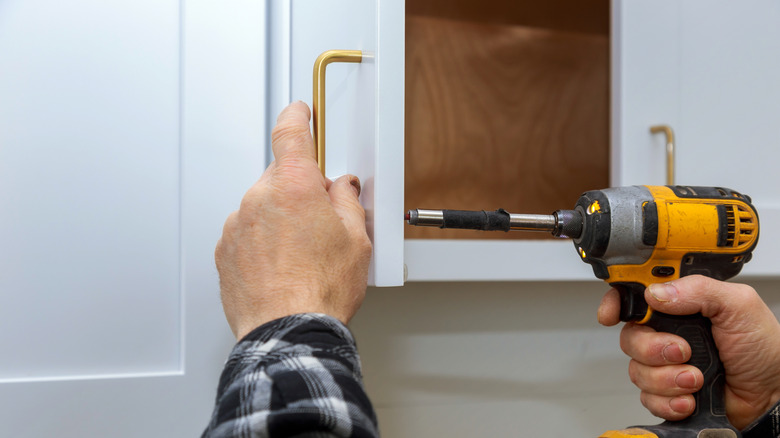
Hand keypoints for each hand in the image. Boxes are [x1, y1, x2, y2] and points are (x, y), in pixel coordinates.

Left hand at [215, 101, 371, 339]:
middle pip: (281, 177)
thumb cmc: (320, 291)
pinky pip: (247, 232)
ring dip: (281, 219)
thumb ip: (347, 201)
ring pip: (264, 206)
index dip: (297, 116)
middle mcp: (259, 199)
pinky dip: (263, 241)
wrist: (289, 332)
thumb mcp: (356, 239)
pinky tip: (283, 267)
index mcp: (294, 186)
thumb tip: (342, 189)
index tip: (300, 110)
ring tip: (302, 256)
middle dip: (301, 191)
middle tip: (322, 223)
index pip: (291, 133)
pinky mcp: (226, 250)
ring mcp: (238, 225)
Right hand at [598, 275, 779, 428]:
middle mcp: (669, 333)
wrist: (774, 397)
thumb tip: (657, 293)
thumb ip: (698, 289)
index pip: (636, 296)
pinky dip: (668, 400)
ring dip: (666, 378)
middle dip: (652, 349)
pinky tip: (690, 398)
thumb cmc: (765, 351)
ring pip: (637, 370)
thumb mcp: (739, 306)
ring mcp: (667, 365)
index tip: (611, 314)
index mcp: (681, 306)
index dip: (616, 303)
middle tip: (681, 351)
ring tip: (696, 378)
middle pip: (630, 337)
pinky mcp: (668, 392)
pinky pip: (647, 397)